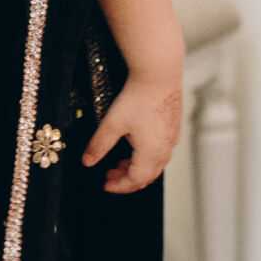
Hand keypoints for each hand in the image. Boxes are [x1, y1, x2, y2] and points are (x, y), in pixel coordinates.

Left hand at [82, 68, 182, 193]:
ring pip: (155, 164)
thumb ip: (99, 145)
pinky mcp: (173, 128)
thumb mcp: (112, 124)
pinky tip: (133, 144)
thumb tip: (87, 162)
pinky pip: (161, 151)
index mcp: (151, 153)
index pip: (136, 181)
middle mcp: (165, 149)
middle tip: (109, 174)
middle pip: (148, 176)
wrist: (158, 74)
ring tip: (119, 161)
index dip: (119, 186)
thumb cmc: (138, 98)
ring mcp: (172, 138)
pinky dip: (146, 156)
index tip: (105, 184)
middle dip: (127, 179)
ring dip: (136, 167)